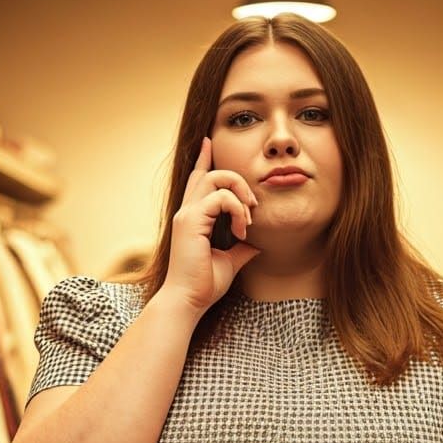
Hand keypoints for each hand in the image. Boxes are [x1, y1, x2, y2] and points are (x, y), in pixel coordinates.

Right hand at [162, 136, 260, 313]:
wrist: (189, 301)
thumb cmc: (204, 285)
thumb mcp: (230, 262)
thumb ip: (241, 248)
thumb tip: (256, 245)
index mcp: (192, 218)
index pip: (197, 179)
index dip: (203, 159)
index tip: (208, 141)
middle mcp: (187, 211)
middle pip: (209, 173)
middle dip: (236, 180)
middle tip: (253, 205)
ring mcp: (187, 214)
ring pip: (216, 178)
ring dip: (240, 194)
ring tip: (249, 218)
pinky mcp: (191, 221)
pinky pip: (221, 198)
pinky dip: (238, 210)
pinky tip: (242, 230)